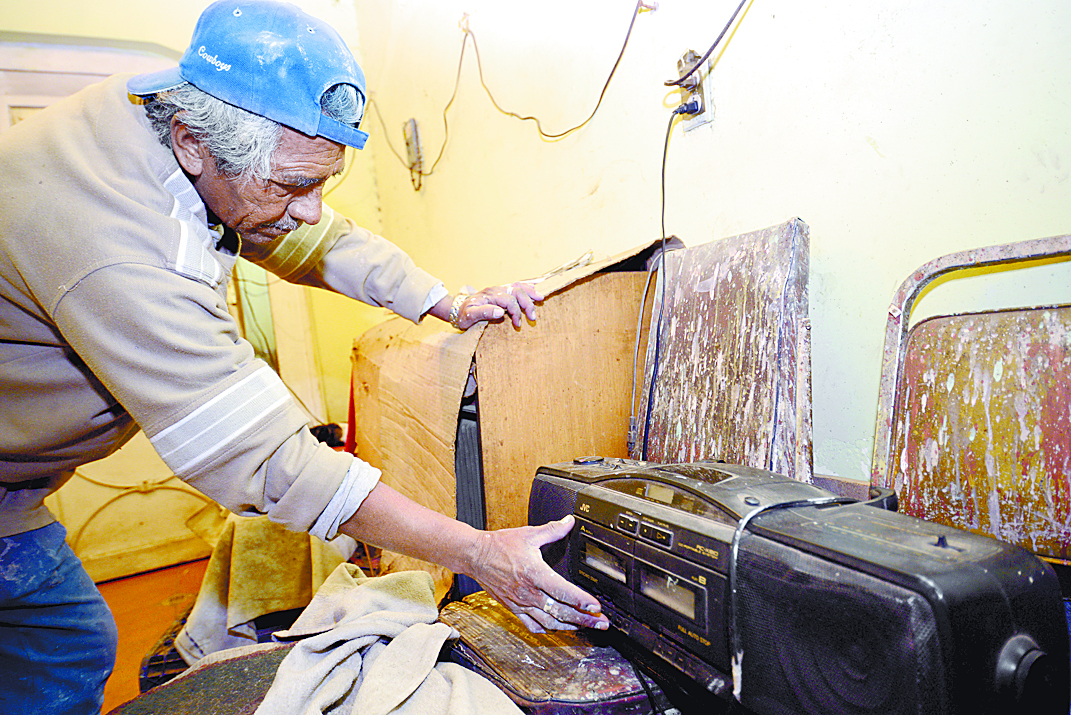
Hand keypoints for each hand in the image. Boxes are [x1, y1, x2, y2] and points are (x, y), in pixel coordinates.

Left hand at [454, 282, 543, 329]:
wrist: (457, 310)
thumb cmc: (463, 315)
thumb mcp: (470, 316)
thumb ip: (484, 313)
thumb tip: (500, 313)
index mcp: (490, 295)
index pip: (509, 301)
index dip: (516, 312)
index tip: (518, 325)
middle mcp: (496, 290)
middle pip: (517, 291)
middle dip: (527, 304)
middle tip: (533, 317)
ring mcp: (499, 289)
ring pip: (518, 286)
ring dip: (530, 293)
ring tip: (540, 299)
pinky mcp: (500, 292)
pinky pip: (515, 286)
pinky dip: (526, 287)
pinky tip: (534, 289)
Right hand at [468, 515, 610, 632]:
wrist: (476, 556)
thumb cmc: (500, 545)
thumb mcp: (529, 534)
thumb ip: (553, 529)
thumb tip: (570, 521)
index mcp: (534, 573)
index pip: (563, 591)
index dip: (582, 601)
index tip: (596, 608)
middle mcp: (528, 592)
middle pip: (561, 612)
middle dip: (584, 619)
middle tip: (600, 623)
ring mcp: (521, 603)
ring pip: (549, 622)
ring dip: (569, 626)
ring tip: (585, 627)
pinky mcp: (514, 609)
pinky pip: (532, 626)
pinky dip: (547, 629)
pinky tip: (557, 628)